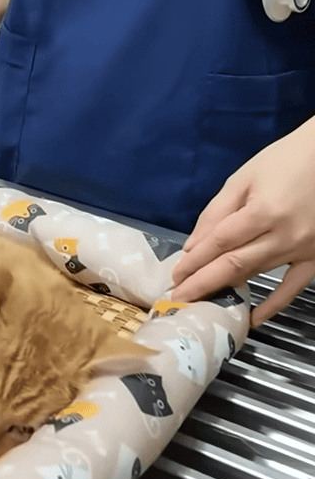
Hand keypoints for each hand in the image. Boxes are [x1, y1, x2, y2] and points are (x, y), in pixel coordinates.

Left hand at [172, 118, 314, 326]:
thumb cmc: (282, 161)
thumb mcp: (243, 179)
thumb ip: (216, 212)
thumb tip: (194, 247)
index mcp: (263, 212)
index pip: (220, 244)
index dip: (195, 262)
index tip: (176, 275)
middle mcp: (284, 235)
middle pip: (235, 264)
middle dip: (203, 282)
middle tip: (179, 296)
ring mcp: (303, 249)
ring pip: (257, 274)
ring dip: (228, 288)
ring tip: (202, 300)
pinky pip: (292, 287)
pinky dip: (273, 304)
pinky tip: (253, 317)